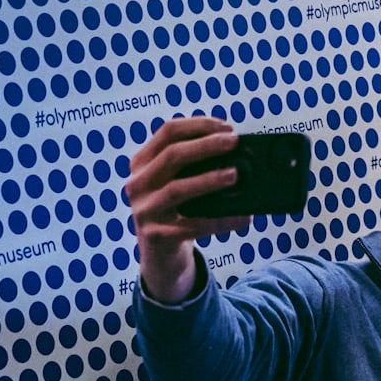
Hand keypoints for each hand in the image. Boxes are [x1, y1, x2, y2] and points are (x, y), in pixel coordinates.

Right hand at [124, 116, 252, 301]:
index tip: (227, 127)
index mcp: (143, 163)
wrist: (161, 256)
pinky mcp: (156, 235)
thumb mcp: (178, 183)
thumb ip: (197, 167)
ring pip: (177, 189)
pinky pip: (192, 226)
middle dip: (206, 146)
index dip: (198, 125)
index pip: (167, 132)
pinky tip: (241, 217)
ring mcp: (144, 210)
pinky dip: (220, 220)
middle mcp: (138, 183)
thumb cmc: (177, 211)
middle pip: (172, 156)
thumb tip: (241, 155)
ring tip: (235, 175)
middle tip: (234, 142)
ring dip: (209, 180)